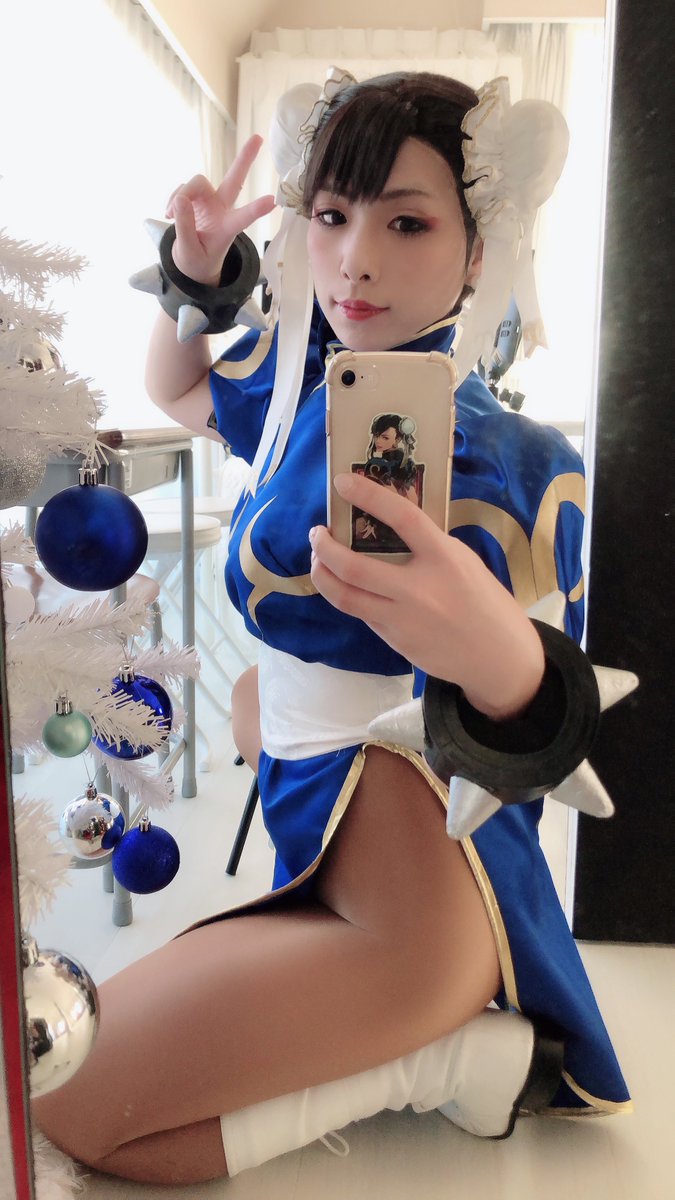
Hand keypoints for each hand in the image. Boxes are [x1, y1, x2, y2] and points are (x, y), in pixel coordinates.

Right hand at [165, 135, 275, 284]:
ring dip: (180, 196)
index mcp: (227, 229)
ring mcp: (209, 200)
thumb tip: (180, 200)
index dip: (256, 210)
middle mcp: (221, 209)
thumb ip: (185, 228)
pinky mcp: (195, 196)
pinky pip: (181, 189)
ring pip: (196, 183)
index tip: (272, 201)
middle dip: (245, 159)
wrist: (191, 262)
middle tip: (258, 137)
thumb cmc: (196, 260)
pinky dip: (173, 200)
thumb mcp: (188, 252)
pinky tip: (170, 214)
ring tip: (170, 216)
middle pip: (234, 180)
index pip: (242, 218)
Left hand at [310, 473, 544, 719]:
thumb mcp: (466, 563)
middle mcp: (419, 588)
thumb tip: (391, 531)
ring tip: (317, 560)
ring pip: (345, 596)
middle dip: (323, 547)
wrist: (499, 659)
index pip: (402, 518)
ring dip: (322, 574)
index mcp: (445, 558)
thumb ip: (430, 549)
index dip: (369, 495)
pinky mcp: (395, 641)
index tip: (342, 482)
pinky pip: (362, 614)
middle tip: (317, 534)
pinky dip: (349, 596)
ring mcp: (403, 619)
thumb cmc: (487, 603)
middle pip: (353, 566)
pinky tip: (347, 586)